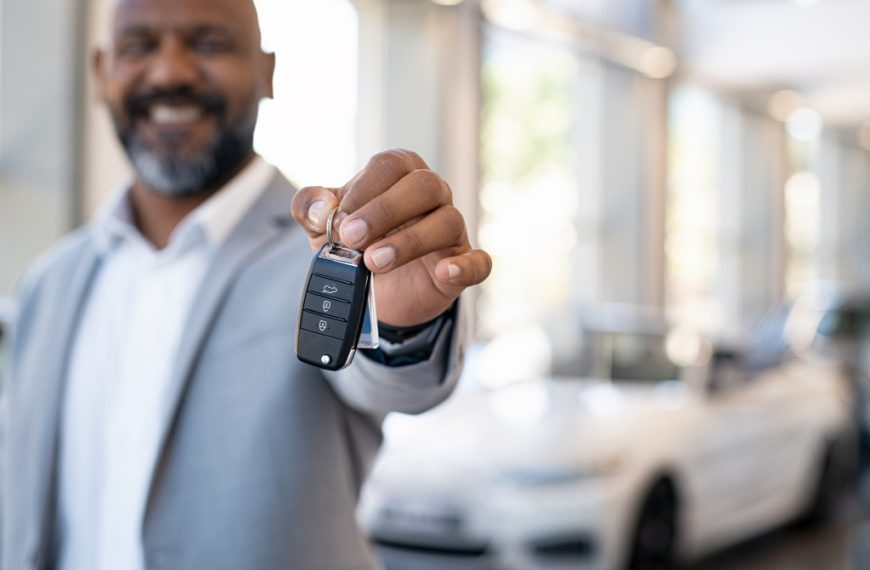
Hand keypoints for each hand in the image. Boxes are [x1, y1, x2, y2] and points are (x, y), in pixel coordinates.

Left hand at [291, 149, 491, 326]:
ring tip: (374, 263)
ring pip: (448, 221)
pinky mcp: (461, 264)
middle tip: (352, 238)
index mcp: (399, 174)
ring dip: (410, 241)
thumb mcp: (322, 227)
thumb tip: (320, 207)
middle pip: (423, 185)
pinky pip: (478, 262)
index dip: (364, 190)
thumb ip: (310, 209)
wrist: (372, 294)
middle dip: (385, 211)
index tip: (338, 220)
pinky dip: (466, 266)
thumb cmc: (353, 245)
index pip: (389, 165)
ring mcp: (451, 230)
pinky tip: (445, 271)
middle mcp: (431, 194)